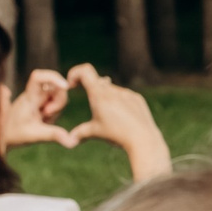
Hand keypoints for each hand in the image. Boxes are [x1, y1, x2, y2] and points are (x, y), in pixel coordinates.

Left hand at [0, 69, 73, 151]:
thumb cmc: (14, 135)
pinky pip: (54, 103)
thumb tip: (72, 142)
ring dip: (57, 108)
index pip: (38, 77)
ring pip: (57, 96)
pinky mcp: (40, 104)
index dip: (53, 77)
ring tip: (44, 120)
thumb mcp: (35, 135)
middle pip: (55, 87)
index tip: (66, 86)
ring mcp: (37, 99)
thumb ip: (54, 135)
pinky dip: (54, 112)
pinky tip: (45, 120)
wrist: (3, 137)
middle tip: (47, 116)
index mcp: (29, 98)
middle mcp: (33, 95)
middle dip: (59, 102)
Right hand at [62, 64, 172, 182]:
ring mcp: (126, 93)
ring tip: (109, 114)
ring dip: (106, 97)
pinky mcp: (137, 98)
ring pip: (111, 89)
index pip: (85, 71)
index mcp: (99, 94)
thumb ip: (79, 132)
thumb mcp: (95, 132)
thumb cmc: (116, 135)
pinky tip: (123, 116)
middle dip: (91, 89)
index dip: (75, 74)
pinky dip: (119, 102)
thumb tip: (69, 139)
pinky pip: (124, 95)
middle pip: (97, 82)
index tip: (72, 85)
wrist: (142, 139)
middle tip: (90, 102)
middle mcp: (113, 90)